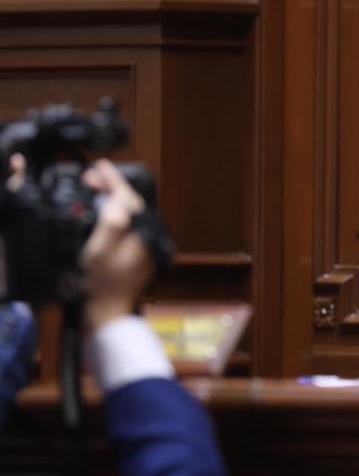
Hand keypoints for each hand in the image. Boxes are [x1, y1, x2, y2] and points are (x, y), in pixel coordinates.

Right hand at [79, 159, 152, 331]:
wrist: (110, 310)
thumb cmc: (102, 281)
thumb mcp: (101, 250)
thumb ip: (112, 222)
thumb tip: (117, 199)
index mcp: (145, 232)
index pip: (129, 198)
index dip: (113, 180)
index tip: (100, 165)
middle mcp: (151, 235)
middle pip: (131, 202)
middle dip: (111, 187)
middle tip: (90, 177)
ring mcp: (147, 242)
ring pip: (130, 211)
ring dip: (113, 198)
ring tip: (93, 188)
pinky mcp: (141, 249)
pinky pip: (129, 223)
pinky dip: (116, 213)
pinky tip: (102, 208)